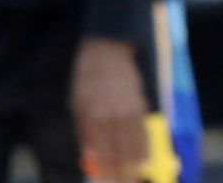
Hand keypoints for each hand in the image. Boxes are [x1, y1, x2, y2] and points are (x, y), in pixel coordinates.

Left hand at [71, 36, 147, 181]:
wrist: (108, 52)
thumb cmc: (88, 80)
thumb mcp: (78, 105)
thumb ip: (85, 133)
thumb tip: (91, 158)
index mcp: (94, 117)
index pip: (103, 153)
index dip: (106, 171)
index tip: (107, 182)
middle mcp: (113, 116)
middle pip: (122, 153)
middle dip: (122, 174)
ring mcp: (129, 111)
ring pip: (136, 146)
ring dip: (136, 166)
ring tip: (133, 178)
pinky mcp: (141, 106)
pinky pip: (145, 133)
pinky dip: (145, 149)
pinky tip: (143, 160)